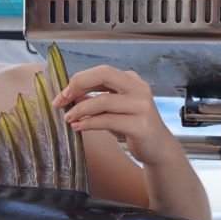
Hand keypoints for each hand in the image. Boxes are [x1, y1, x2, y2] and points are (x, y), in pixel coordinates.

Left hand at [52, 66, 174, 165]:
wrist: (158, 148)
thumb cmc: (132, 126)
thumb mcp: (113, 109)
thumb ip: (96, 98)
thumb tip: (68, 95)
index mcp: (132, 80)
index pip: (102, 71)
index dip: (79, 80)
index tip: (62, 94)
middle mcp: (139, 89)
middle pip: (105, 74)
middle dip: (79, 84)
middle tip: (62, 100)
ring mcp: (142, 106)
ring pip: (103, 100)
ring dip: (80, 109)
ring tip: (69, 118)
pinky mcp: (141, 126)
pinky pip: (108, 120)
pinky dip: (89, 123)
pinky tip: (78, 127)